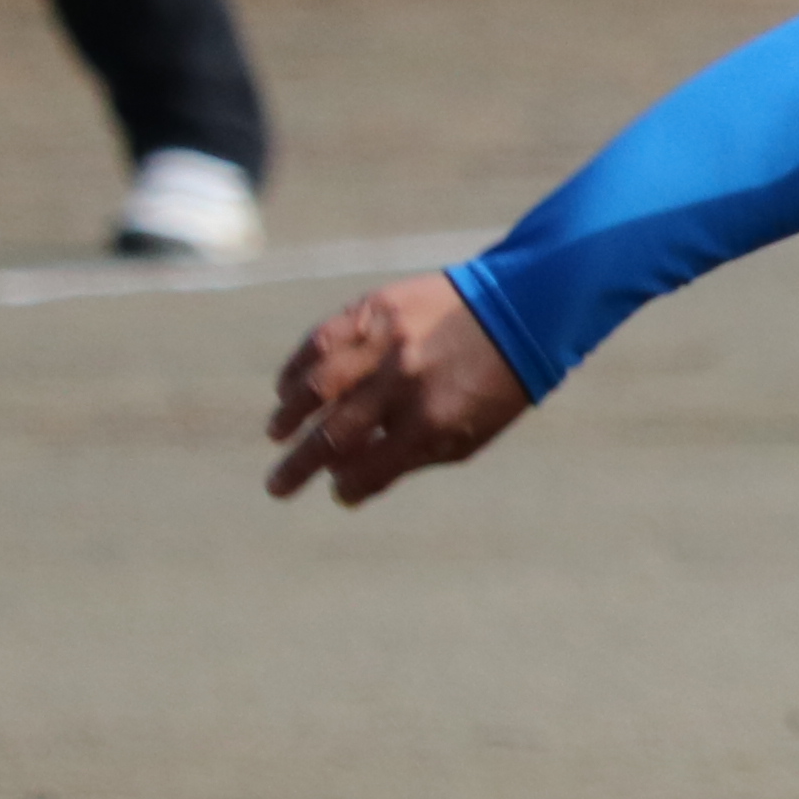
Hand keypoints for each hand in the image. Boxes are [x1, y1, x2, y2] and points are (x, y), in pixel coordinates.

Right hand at [264, 273, 527, 507]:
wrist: (521, 306)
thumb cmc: (495, 382)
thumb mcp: (468, 433)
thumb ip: (410, 458)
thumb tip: (349, 481)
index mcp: (430, 422)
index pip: (368, 469)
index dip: (348, 487)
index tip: (339, 491)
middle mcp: (402, 384)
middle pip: (333, 436)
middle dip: (299, 467)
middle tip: (278, 486)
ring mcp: (384, 343)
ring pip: (316, 386)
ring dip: (289, 415)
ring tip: (277, 434)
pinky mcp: (373, 308)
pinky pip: (320, 340)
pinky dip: (297, 368)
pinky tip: (286, 388)